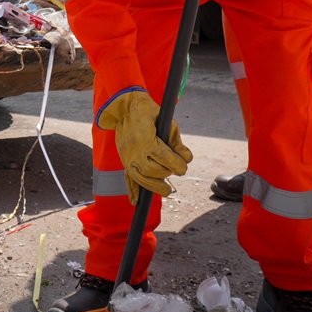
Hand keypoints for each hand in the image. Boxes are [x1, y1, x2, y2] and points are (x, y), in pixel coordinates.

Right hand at [97, 91, 192, 205]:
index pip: (163, 158)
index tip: (184, 168)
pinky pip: (127, 178)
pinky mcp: (123, 160)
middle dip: (166, 173)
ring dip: (153, 186)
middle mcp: (134, 150)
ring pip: (139, 178)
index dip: (176, 165)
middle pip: (151, 170)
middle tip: (176, 171)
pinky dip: (132, 191)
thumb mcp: (168, 123)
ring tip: (166, 190)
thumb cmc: (150, 114)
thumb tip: (187, 159)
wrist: (126, 109)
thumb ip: (177, 143)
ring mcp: (126, 157)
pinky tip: (136, 202)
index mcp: (145, 139)